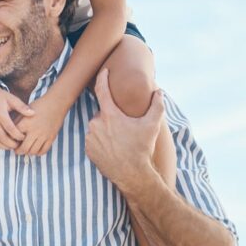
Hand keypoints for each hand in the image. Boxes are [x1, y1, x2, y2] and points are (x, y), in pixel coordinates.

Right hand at [0, 79, 33, 149]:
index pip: (11, 129)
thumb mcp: (12, 99)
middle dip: (13, 144)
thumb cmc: (0, 96)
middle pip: (3, 138)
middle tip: (20, 144)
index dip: (19, 135)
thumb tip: (33, 113)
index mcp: (0, 114)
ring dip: (5, 146)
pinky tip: (5, 143)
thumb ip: (22, 107)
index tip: (25, 136)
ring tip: (13, 145)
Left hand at [15, 96, 66, 155]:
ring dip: (27, 153)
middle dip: (18, 151)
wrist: (55, 103)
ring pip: (33, 151)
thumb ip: (17, 122)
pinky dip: (37, 153)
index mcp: (26, 123)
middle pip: (23, 148)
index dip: (11, 141)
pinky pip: (43, 151)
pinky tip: (35, 150)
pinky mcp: (51, 138)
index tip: (10, 142)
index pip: (14, 137)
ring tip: (25, 150)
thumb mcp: (24, 112)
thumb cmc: (38, 106)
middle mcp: (34, 131)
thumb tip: (9, 133)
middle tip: (16, 150)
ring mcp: (44, 135)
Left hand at [85, 69, 163, 191]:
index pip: (102, 90)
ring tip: (120, 141)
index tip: (104, 71)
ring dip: (106, 129)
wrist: (132, 174)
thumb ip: (157, 105)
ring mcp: (90, 136)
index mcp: (110, 115)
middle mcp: (96, 123)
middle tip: (125, 130)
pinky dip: (100, 141)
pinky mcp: (87, 148)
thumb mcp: (153, 125)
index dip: (103, 78)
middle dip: (112, 118)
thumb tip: (158, 92)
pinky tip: (112, 148)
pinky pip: (93, 139)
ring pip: (97, 126)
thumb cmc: (142, 148)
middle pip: (103, 113)